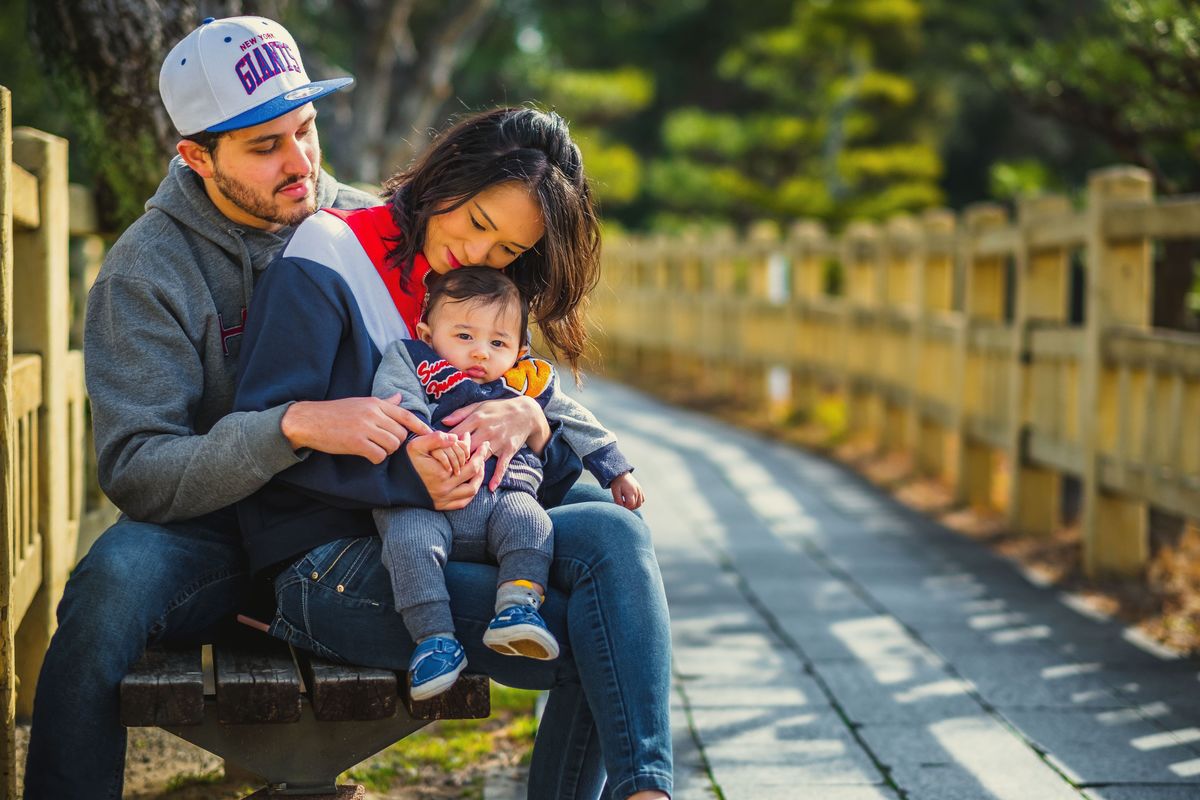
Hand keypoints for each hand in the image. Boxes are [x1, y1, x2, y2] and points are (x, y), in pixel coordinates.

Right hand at [281, 394, 431, 463]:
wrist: (309, 420)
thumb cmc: (335, 412)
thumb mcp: (361, 403)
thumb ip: (383, 403)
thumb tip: (399, 397)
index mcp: (376, 403)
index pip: (406, 414)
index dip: (421, 427)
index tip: (432, 435)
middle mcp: (373, 413)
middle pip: (401, 434)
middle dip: (396, 443)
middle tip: (382, 444)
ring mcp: (365, 427)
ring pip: (392, 446)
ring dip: (386, 451)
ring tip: (372, 448)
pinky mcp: (356, 442)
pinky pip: (379, 456)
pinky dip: (375, 458)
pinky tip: (366, 454)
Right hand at [408, 431, 488, 509]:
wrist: (392, 484)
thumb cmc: (404, 463)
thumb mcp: (416, 445)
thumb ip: (435, 438)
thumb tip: (454, 437)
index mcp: (441, 473)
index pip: (466, 458)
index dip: (470, 445)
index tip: (470, 436)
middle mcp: (445, 488)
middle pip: (473, 473)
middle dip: (481, 458)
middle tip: (484, 447)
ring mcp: (444, 499)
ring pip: (471, 490)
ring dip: (479, 477)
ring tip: (481, 465)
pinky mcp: (441, 506)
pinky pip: (463, 502)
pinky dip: (470, 493)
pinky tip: (472, 482)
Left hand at [442, 396, 549, 491]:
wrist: (525, 412)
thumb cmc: (498, 409)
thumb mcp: (479, 406)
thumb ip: (460, 414)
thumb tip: (444, 422)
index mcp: (476, 419)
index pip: (456, 434)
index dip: (445, 444)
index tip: (438, 453)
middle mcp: (486, 430)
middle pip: (466, 448)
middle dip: (455, 459)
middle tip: (445, 469)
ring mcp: (498, 441)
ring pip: (481, 457)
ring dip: (471, 468)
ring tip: (460, 477)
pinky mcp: (509, 449)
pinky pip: (502, 465)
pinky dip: (497, 476)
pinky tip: (491, 487)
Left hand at [609, 473, 643, 510]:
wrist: (621, 473)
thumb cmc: (617, 483)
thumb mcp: (615, 491)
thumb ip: (618, 500)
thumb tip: (622, 507)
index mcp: (630, 492)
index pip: (631, 505)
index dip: (626, 507)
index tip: (621, 503)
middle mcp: (637, 491)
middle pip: (636, 505)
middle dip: (629, 507)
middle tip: (623, 503)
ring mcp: (640, 490)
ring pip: (640, 503)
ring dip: (634, 505)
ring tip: (627, 502)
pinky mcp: (640, 489)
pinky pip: (642, 499)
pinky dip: (638, 502)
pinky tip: (632, 499)